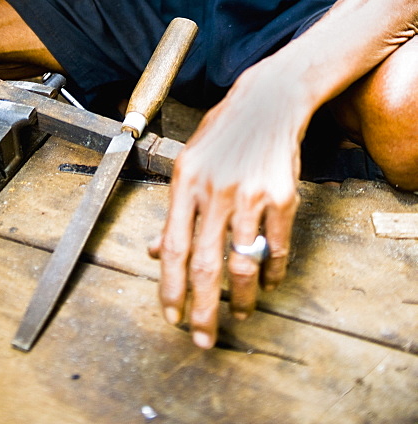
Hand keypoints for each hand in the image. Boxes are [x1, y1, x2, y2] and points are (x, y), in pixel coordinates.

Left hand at [149, 69, 300, 348]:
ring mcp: (250, 195)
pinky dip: (272, 273)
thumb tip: (157, 252)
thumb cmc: (223, 133)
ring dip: (242, 299)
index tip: (171, 316)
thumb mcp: (189, 162)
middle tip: (202, 338)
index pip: (174, 247)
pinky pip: (276, 248)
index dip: (171, 288)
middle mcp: (216, 190)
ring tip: (240, 314)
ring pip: (244, 264)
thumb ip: (175, 210)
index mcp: (186, 182)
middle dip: (203, 309)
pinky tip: (268, 282)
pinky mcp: (282, 197)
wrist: (268, 101)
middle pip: (206, 265)